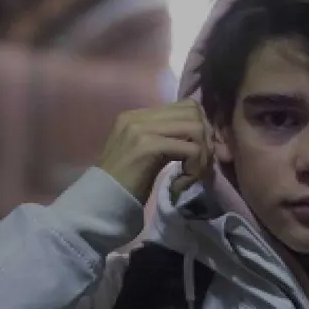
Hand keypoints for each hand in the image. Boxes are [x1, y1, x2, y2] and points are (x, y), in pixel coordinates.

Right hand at [96, 98, 213, 202]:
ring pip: (195, 128)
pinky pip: (190, 149)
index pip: (184, 106)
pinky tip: (180, 185)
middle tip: (199, 167)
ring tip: (191, 176)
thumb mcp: (147, 154)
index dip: (201, 128)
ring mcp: (141, 129)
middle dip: (205, 141)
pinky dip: (194, 169)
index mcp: (137, 115)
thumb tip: (205, 136)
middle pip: (193, 112)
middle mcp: (138, 116)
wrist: (102, 202)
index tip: (199, 155)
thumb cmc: (125, 184)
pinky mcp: (148, 146)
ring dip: (202, 156)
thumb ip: (169, 139)